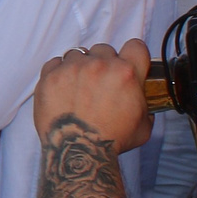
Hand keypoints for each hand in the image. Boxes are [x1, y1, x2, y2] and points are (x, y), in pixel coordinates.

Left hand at [32, 41, 155, 156]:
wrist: (78, 151)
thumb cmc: (110, 141)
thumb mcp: (142, 127)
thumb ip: (145, 109)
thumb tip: (142, 107)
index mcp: (127, 74)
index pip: (135, 46)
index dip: (133, 55)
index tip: (128, 63)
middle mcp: (100, 65)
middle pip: (104, 49)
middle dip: (104, 63)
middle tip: (100, 82)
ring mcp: (73, 68)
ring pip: (78, 54)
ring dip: (80, 67)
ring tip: (79, 87)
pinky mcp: (51, 75)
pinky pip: (55, 63)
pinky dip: (59, 72)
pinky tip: (63, 88)